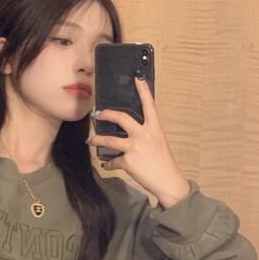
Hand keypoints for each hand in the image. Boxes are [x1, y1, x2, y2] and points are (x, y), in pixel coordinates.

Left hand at [87, 76, 190, 207]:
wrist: (168, 182)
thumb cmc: (163, 162)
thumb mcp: (158, 143)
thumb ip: (146, 133)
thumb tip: (129, 130)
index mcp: (155, 128)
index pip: (149, 105)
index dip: (143, 90)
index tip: (137, 78)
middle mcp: (144, 135)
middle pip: (121, 118)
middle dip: (106, 114)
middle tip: (97, 114)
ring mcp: (135, 147)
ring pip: (109, 140)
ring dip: (96, 140)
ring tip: (90, 141)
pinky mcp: (128, 161)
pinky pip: (113, 161)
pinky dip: (109, 164)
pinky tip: (107, 165)